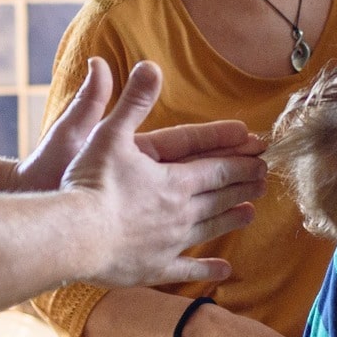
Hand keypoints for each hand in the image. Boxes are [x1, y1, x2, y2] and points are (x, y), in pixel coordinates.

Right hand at [61, 60, 266, 288]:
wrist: (73, 237)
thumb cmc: (89, 184)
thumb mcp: (109, 133)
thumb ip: (133, 101)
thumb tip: (150, 65)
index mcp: (174, 180)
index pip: (217, 168)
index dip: (240, 161)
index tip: (261, 157)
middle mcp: (180, 212)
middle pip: (220, 197)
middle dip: (243, 186)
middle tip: (264, 181)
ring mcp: (169, 243)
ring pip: (210, 229)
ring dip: (232, 219)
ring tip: (251, 214)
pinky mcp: (153, 268)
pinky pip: (187, 269)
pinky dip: (207, 269)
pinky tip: (224, 271)